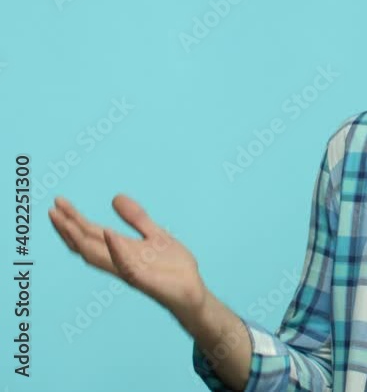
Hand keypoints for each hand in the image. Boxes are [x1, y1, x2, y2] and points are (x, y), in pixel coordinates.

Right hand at [48, 194, 207, 318]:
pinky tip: (109, 234)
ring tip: (66, 221)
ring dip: (81, 239)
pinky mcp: (145, 281)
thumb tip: (115, 196)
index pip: (91, 233)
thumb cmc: (173, 267)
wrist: (193, 291)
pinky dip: (116, 250)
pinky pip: (127, 266)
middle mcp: (120, 261)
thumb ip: (136, 218)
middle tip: (52, 210)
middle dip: (68, 229)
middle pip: (87, 244)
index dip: (74, 219)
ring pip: (98, 256)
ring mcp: (130, 272)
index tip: (59, 202)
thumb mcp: (155, 234)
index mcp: (122, 249)